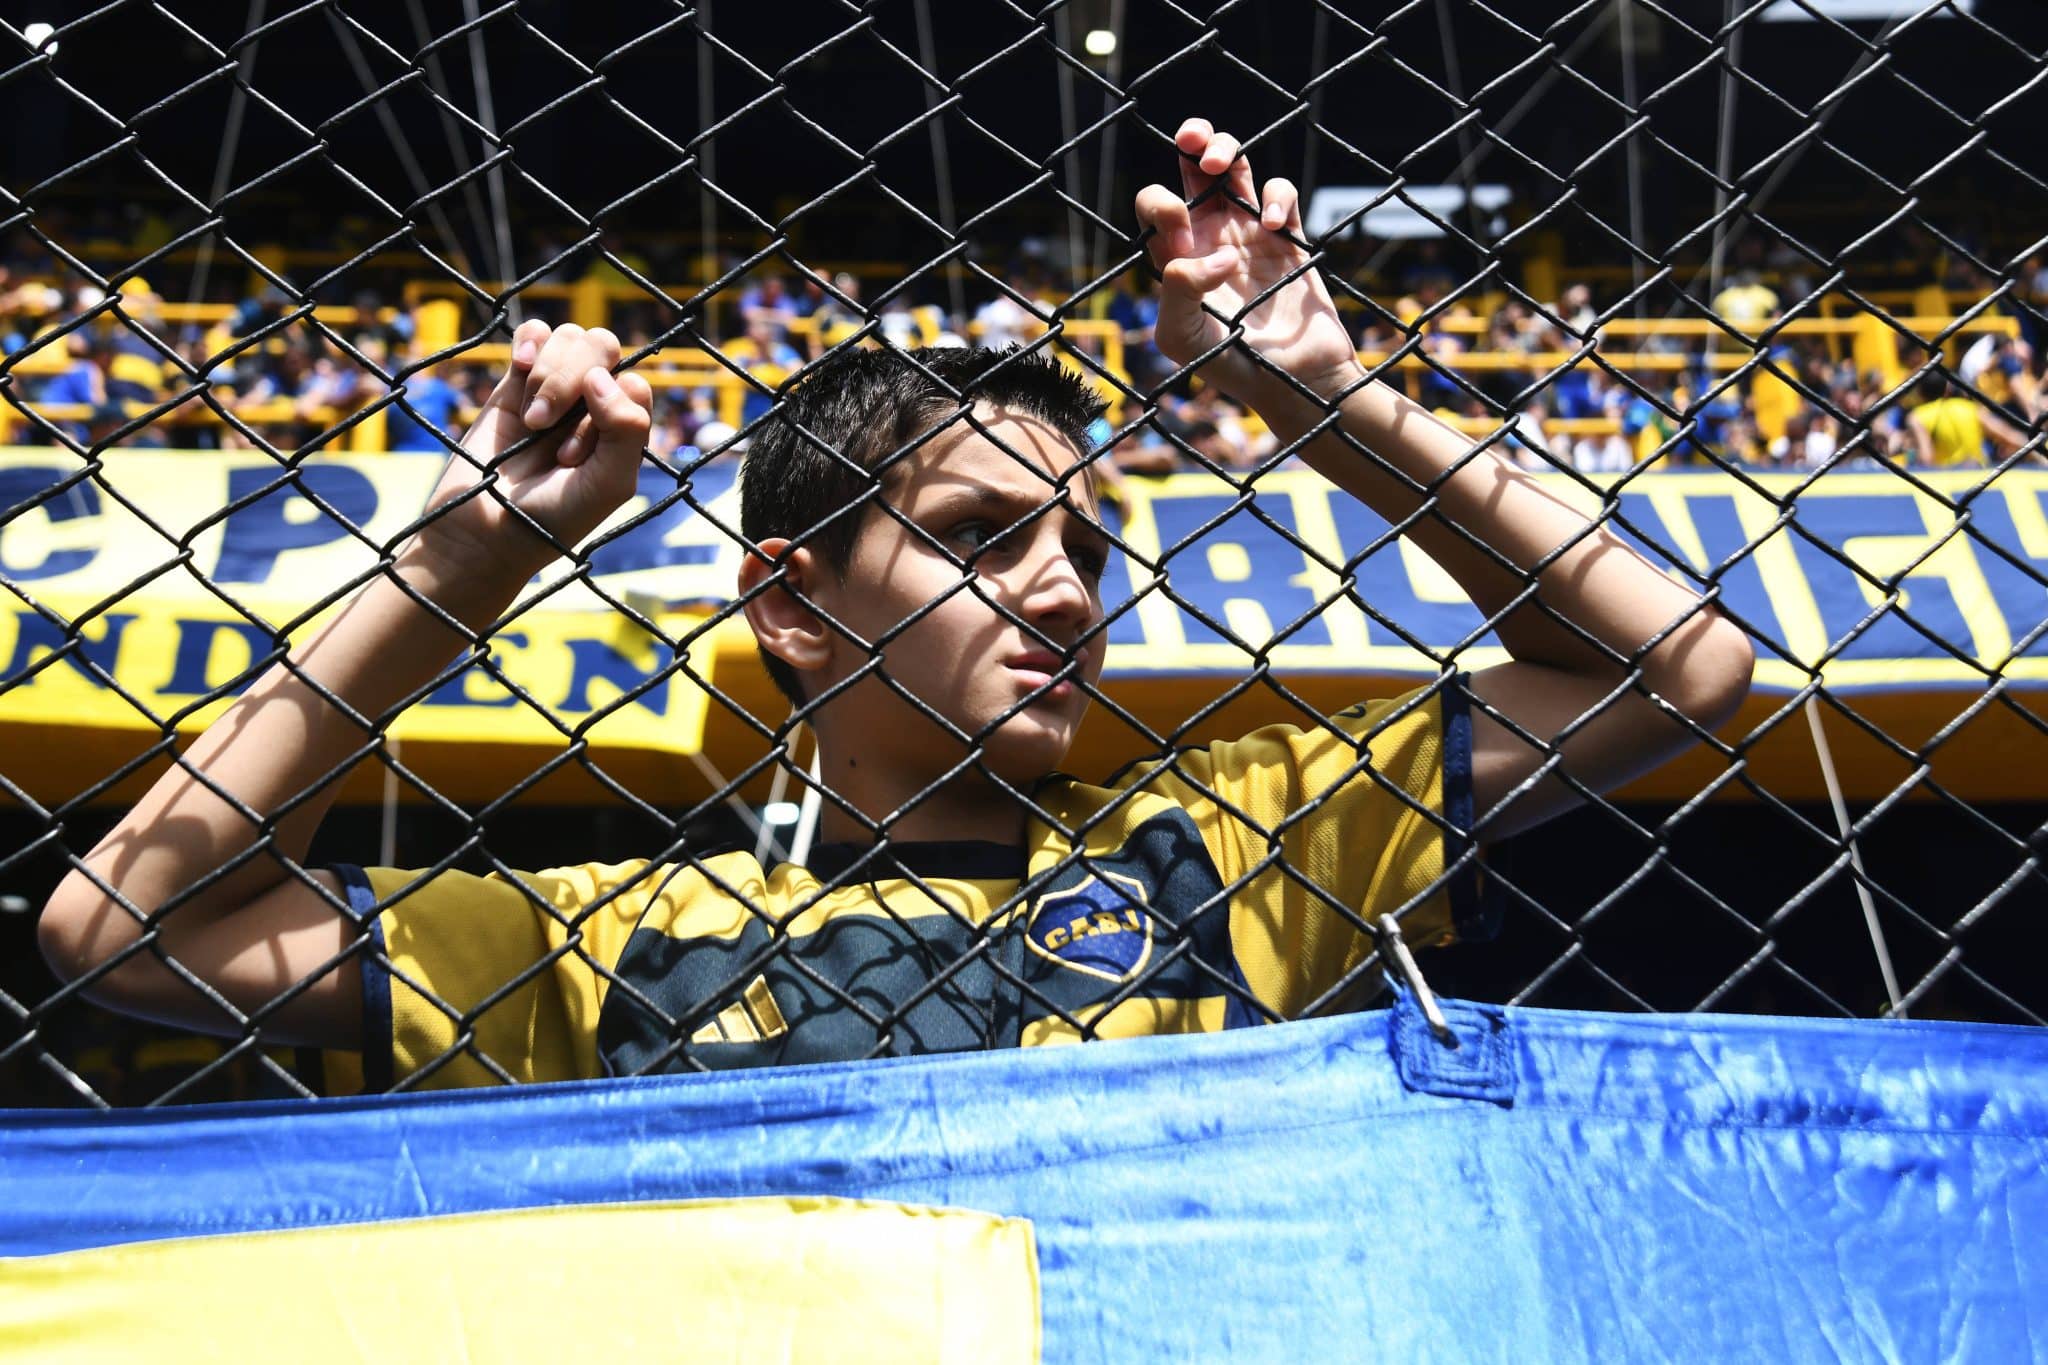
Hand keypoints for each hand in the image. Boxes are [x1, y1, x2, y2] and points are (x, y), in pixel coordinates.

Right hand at [410, 320, 653, 584]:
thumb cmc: (554, 515)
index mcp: (623, 426)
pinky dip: (530, 341)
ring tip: (527, 418)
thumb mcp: (608, 484)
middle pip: (604, 348)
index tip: (569, 457)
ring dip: (547, 373)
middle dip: (570, 379)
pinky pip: (536, 331)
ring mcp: (558, 387)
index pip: (632, 383)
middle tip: (541, 425)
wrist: (486, 528)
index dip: (602, 409)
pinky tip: (520, 368)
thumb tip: (602, 375)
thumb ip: (625, 430)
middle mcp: (596, 402)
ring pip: (572, 337)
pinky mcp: (517, 378)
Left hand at [1134, 119, 1362, 404]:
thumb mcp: (1183, 337)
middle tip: (1194, 141)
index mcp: (1177, 258)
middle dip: (1192, 141)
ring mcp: (1249, 234)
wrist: (1295, 379)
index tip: (1181, 233)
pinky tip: (1275, 226)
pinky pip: (1279, 193)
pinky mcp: (1288, 237)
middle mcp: (1209, 239)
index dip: (1162, 204)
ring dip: (1226, 147)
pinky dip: (1276, 197)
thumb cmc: (1232, 366)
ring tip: (1220, 162)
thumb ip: (1177, 291)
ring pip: (1235, 167)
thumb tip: (1215, 254)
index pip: (1155, 208)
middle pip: (1193, 170)